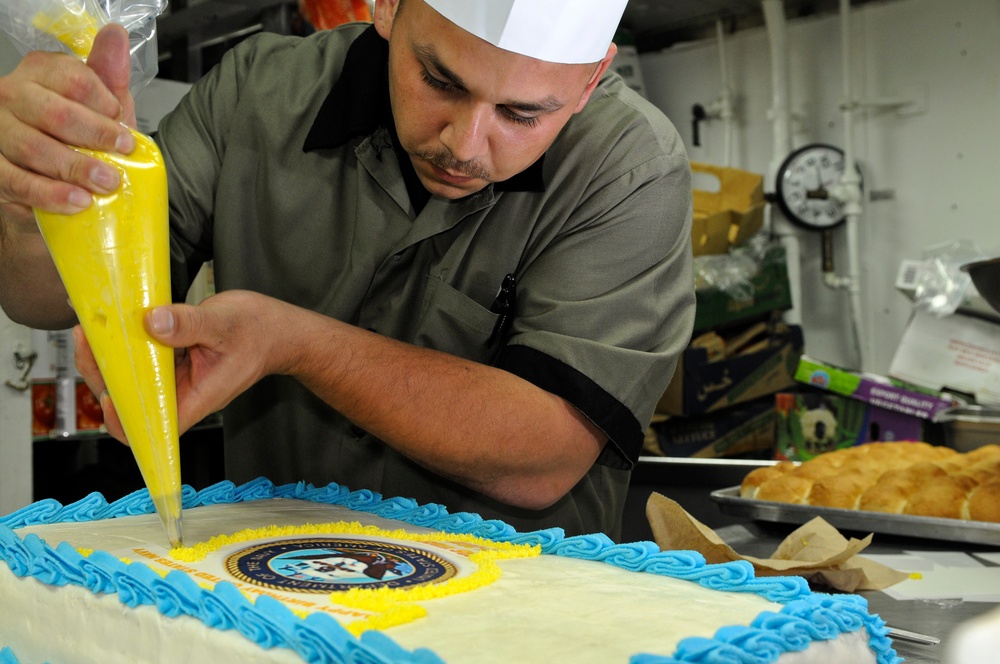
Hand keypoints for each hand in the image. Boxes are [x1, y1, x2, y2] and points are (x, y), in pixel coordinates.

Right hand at [0, 23, 136, 217]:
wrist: (55, 178)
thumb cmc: (80, 137)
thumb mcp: (102, 107)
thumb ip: (109, 77)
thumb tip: (117, 36)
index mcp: (40, 73)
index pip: (71, 78)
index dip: (102, 102)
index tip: (123, 123)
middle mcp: (12, 95)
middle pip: (54, 113)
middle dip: (94, 136)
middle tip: (123, 154)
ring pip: (34, 148)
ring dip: (75, 169)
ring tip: (106, 184)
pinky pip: (18, 181)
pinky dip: (50, 194)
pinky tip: (77, 201)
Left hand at [75, 290, 288, 444]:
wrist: (278, 329)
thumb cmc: (260, 333)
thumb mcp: (225, 323)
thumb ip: (189, 324)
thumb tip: (152, 322)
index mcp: (197, 397)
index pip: (154, 428)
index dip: (125, 420)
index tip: (107, 394)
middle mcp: (182, 393)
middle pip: (132, 403)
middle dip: (103, 377)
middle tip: (88, 341)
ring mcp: (175, 379)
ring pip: (132, 382)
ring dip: (107, 360)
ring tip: (90, 329)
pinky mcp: (172, 362)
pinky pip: (141, 362)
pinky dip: (123, 347)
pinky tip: (110, 324)